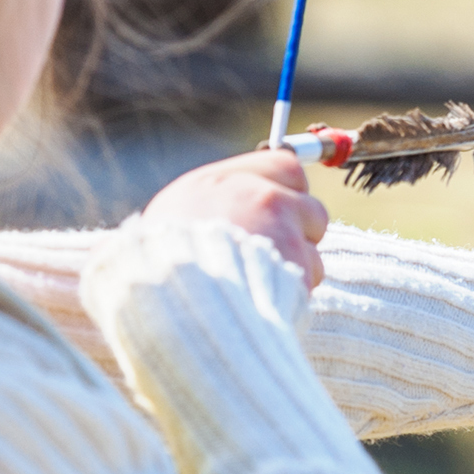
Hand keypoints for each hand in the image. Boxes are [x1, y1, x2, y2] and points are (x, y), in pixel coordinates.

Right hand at [143, 148, 330, 287]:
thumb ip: (214, 199)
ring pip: (313, 248)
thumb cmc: (160, 265)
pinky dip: (294, 292)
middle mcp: (261, 198)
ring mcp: (284, 232)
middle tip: (271, 253)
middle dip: (298, 232)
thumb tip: (235, 197)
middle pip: (311, 208)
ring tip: (259, 283)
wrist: (174, 307)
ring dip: (295, 266)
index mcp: (225, 181)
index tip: (281, 207)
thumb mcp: (172, 216)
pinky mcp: (298, 268)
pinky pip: (310, 278)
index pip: (286, 166)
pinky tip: (264, 299)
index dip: (288, 190)